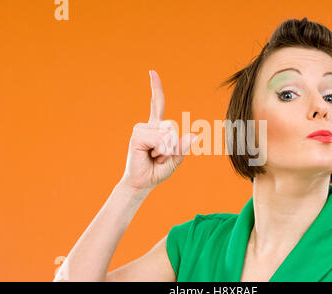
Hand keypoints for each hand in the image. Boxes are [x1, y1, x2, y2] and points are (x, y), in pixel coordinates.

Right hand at [119, 70, 197, 190]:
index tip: (151, 72)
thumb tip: (195, 135)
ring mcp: (141, 129)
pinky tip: (149, 155)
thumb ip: (183, 147)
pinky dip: (160, 150)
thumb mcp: (175, 159)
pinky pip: (159, 139)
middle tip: (160, 156)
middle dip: (173, 146)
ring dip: (166, 150)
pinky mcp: (137, 136)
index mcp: (157, 128)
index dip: (155, 88)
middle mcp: (148, 125)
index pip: (156, 104)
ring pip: (167, 134)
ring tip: (154, 156)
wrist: (142, 183)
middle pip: (173, 127)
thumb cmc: (157, 170)